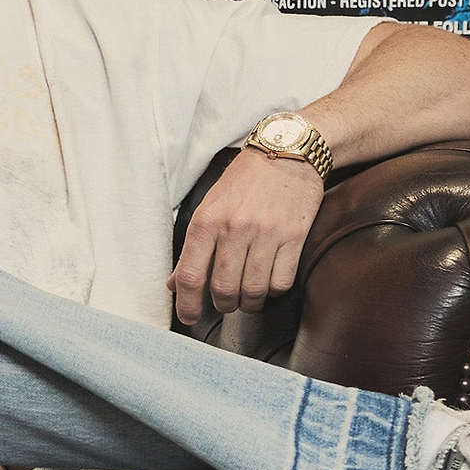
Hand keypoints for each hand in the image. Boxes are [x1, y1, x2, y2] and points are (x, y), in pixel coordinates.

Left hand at [169, 147, 323, 328]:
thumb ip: (193, 248)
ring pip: (254, 290)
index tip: (189, 318)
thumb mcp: (209, 207)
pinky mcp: (294, 236)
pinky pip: (281, 281)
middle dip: (223, 305)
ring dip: (249, 303)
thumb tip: (175, 284)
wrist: (288, 152)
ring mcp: (266, 233)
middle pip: (224, 288)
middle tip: (225, 304)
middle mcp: (235, 228)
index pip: (191, 275)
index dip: (187, 304)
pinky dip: (274, 291)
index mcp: (207, 221)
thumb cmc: (244, 182)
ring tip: (248, 299)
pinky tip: (269, 284)